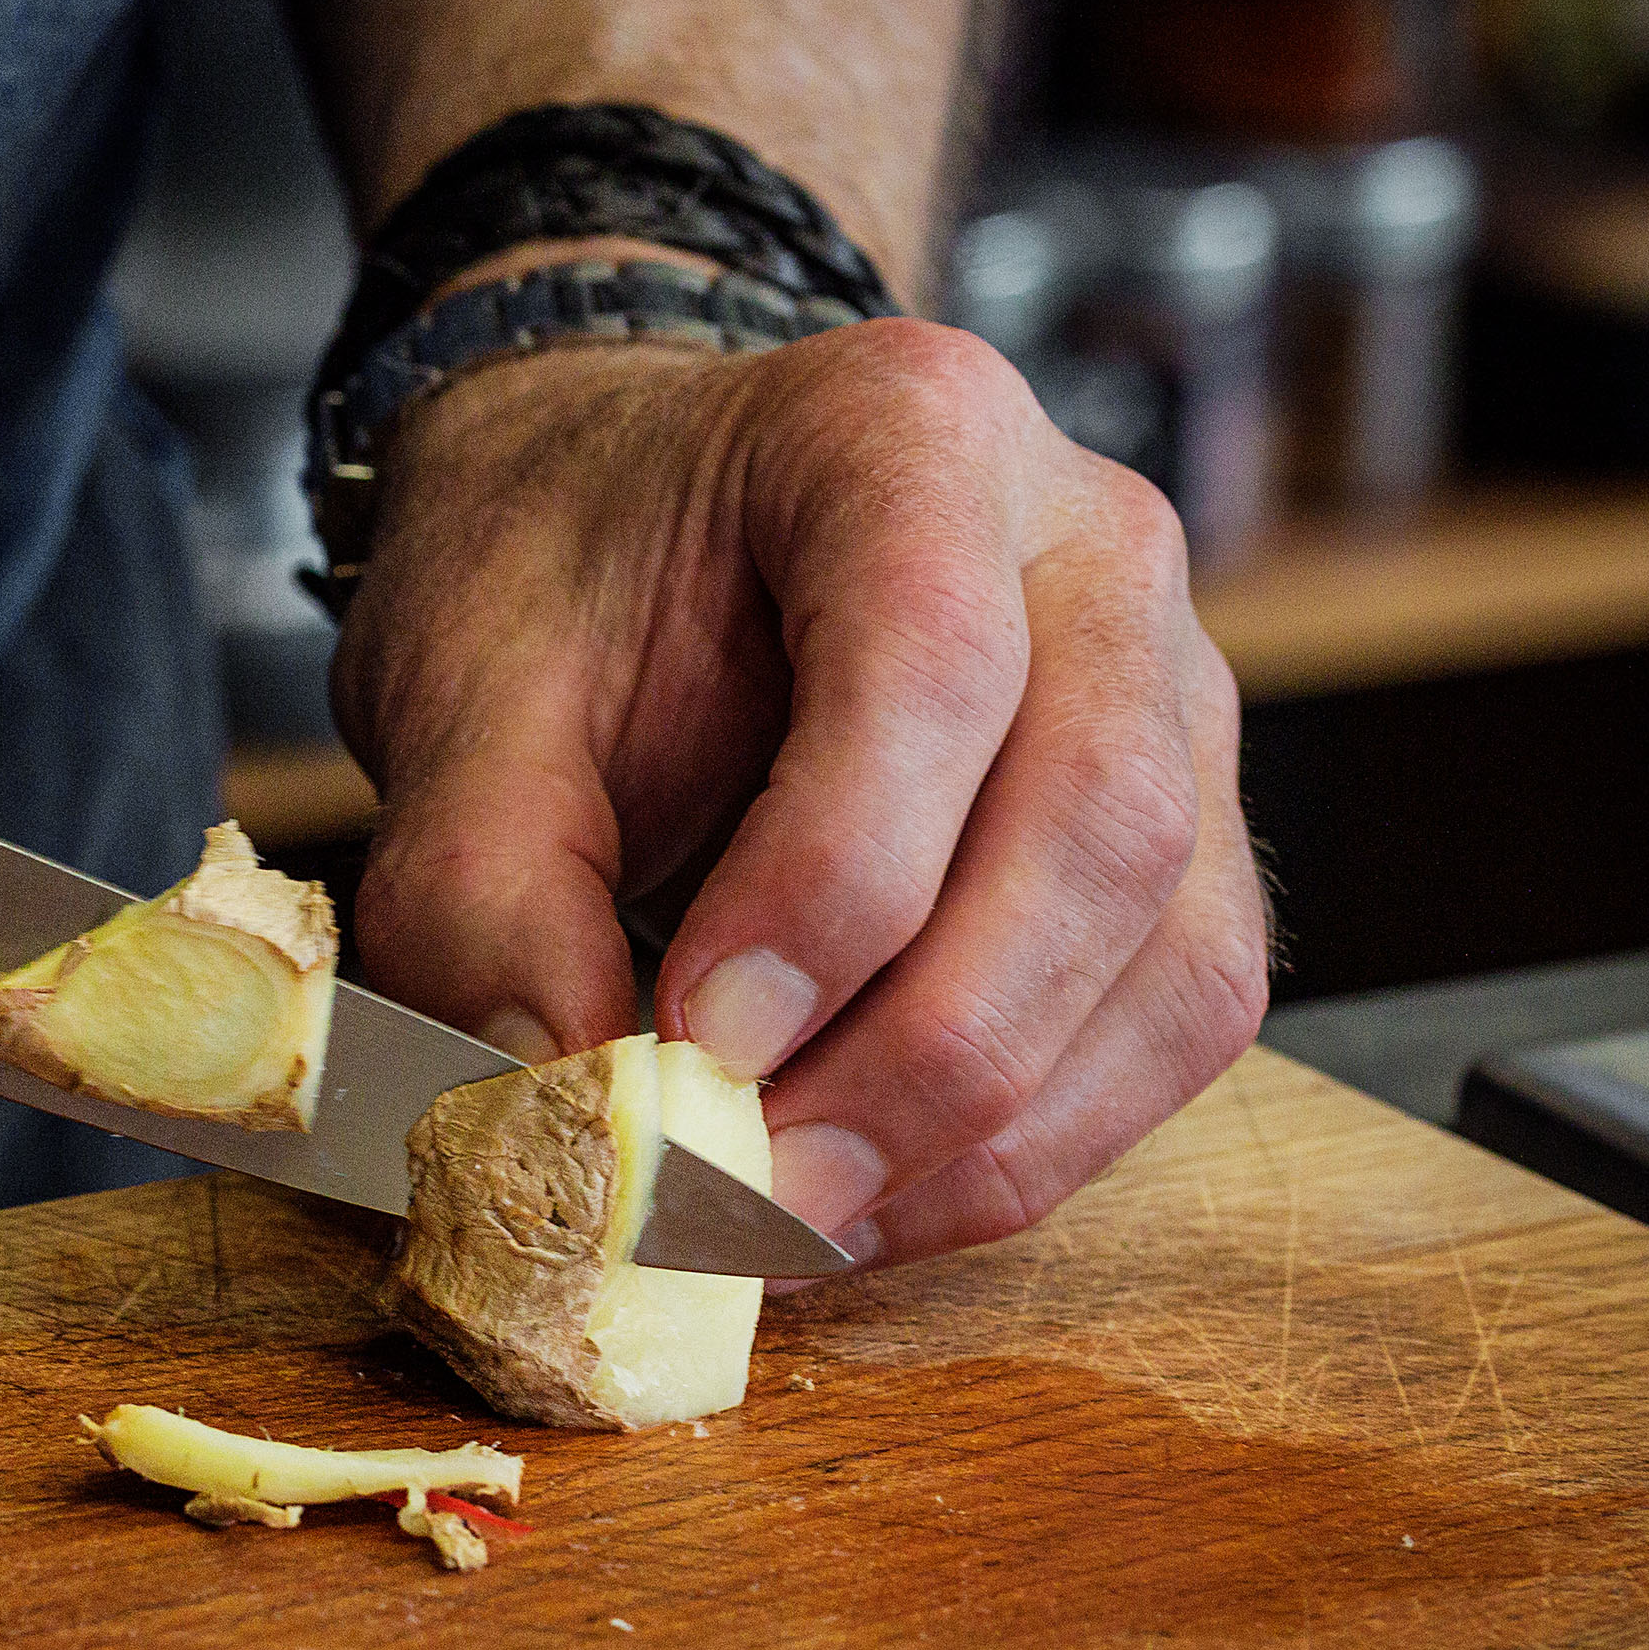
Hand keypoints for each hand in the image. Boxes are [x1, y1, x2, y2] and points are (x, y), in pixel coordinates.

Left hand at [331, 305, 1265, 1266]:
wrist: (629, 525)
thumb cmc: (561, 578)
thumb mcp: (457, 693)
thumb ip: (482, 889)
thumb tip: (564, 1104)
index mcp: (905, 435)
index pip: (932, 666)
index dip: (831, 883)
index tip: (695, 1039)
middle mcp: (1091, 546)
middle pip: (1100, 825)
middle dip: (926, 1053)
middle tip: (752, 1185)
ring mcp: (1176, 691)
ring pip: (1174, 957)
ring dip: (990, 1134)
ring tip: (792, 1214)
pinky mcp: (1191, 837)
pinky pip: (1173, 1023)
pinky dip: (1030, 1144)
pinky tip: (870, 1194)